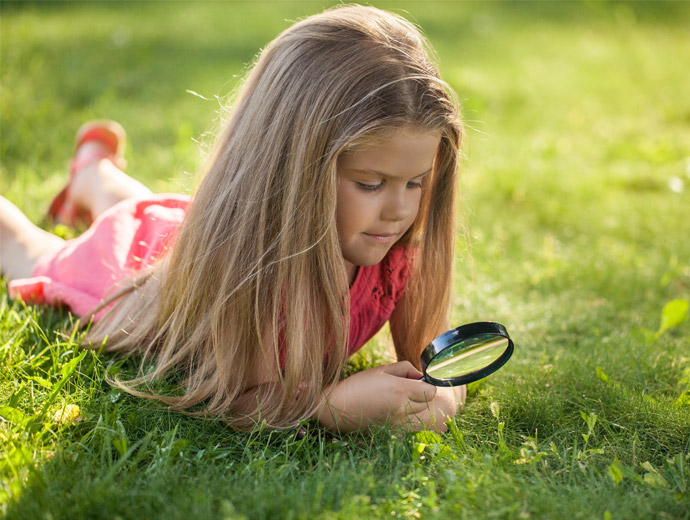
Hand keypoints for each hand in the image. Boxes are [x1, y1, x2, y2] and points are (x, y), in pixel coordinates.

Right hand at [315, 361, 463, 432]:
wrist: (338, 408)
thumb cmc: (358, 384)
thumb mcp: (381, 369)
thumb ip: (405, 369)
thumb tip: (420, 375)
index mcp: (400, 390)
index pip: (430, 391)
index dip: (427, 384)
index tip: (417, 381)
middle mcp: (401, 408)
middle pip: (426, 403)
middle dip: (420, 395)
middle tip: (404, 389)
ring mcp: (398, 423)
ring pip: (418, 414)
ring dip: (413, 406)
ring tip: (395, 400)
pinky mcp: (392, 433)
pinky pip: (408, 424)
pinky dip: (404, 418)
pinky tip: (389, 411)